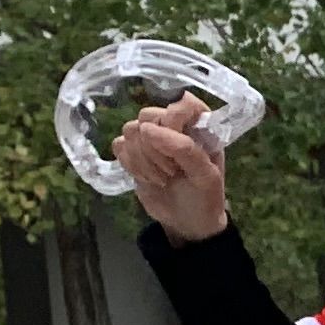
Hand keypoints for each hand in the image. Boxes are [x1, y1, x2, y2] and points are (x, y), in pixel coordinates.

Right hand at [113, 97, 228, 240]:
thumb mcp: (205, 176)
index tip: (178, 146)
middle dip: (155, 147)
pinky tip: (148, 178)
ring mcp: (151, 138)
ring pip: (130, 129)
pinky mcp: (133, 152)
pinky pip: (119, 144)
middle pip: (148, 114)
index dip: (174, 120)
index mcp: (200, 127)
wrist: (188, 222)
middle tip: (172, 170)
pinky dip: (131, 164)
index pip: (184, 102)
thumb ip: (184, 149)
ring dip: (144, 159)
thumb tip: (147, 128)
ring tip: (163, 178)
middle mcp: (174, 126)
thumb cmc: (205, 197)